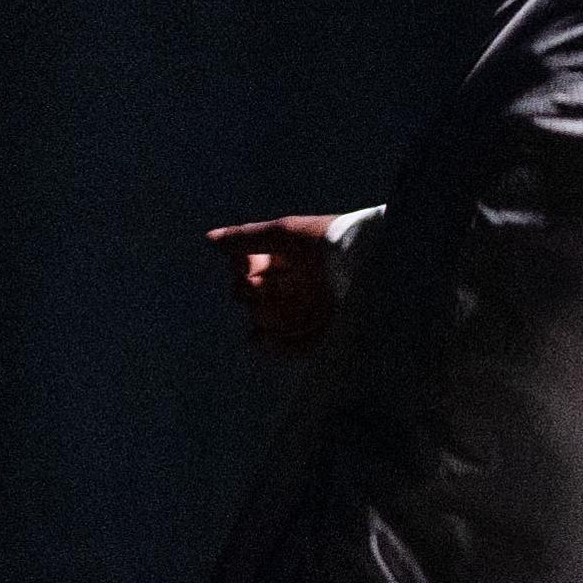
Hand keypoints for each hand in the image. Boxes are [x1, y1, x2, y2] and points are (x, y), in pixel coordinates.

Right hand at [206, 214, 344, 355]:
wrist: (372, 264)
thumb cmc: (330, 241)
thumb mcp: (286, 234)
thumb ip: (247, 238)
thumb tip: (209, 240)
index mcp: (288, 259)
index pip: (248, 270)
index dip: (243, 270)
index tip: (248, 268)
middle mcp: (296, 284)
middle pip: (252, 298)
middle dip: (252, 294)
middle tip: (266, 288)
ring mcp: (309, 311)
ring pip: (267, 322)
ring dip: (266, 317)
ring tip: (279, 310)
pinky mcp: (324, 336)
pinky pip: (290, 348)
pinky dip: (276, 346)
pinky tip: (263, 341)